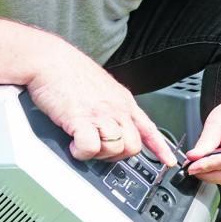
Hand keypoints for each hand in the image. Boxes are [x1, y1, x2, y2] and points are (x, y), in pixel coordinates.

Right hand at [24, 37, 176, 166]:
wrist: (51, 60)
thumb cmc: (70, 73)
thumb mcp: (103, 89)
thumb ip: (112, 107)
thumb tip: (111, 126)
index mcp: (124, 102)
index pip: (149, 128)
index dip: (160, 147)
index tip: (169, 161)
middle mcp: (117, 109)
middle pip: (133, 146)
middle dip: (117, 155)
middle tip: (98, 149)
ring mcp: (101, 114)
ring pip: (117, 148)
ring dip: (98, 153)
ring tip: (83, 143)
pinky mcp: (81, 119)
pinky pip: (91, 147)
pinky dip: (81, 152)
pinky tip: (73, 144)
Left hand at [185, 90, 220, 184]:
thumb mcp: (217, 121)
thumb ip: (206, 141)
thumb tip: (193, 158)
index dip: (207, 165)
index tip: (191, 167)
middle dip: (207, 173)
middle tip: (190, 166)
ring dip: (210, 175)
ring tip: (198, 164)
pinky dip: (217, 173)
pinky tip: (208, 166)